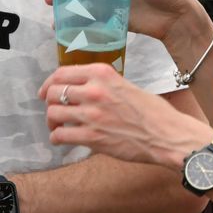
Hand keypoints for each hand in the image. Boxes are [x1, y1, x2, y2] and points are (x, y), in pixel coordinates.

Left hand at [39, 63, 211, 168]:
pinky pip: (60, 136)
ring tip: (58, 126)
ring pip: (53, 113)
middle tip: (53, 110)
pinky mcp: (92, 137)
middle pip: (54, 92)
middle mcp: (94, 91)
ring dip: (52, 121)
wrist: (166, 135)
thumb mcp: (126, 85)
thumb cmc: (152, 112)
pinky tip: (62, 139)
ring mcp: (92, 114)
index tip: (46, 91)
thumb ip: (103, 84)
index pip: (62, 73)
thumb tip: (82, 89)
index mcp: (102, 74)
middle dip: (49, 102)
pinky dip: (57, 138)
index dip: (49, 83)